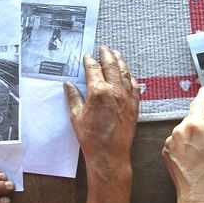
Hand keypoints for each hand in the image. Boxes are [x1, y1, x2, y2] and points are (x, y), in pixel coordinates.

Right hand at [64, 46, 139, 167]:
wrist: (109, 154)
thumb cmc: (91, 138)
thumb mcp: (76, 116)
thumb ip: (73, 97)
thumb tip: (68, 84)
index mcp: (98, 92)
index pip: (93, 69)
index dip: (90, 61)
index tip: (87, 56)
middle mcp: (114, 91)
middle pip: (111, 66)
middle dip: (107, 55)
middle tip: (104, 48)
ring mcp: (126, 98)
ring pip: (125, 73)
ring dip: (121, 62)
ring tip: (117, 54)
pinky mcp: (134, 106)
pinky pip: (135, 87)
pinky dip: (131, 78)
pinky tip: (129, 74)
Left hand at [162, 88, 203, 202]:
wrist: (197, 194)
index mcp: (195, 126)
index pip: (198, 105)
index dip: (202, 97)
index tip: (203, 91)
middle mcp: (179, 130)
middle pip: (192, 121)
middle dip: (202, 126)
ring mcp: (170, 141)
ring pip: (183, 132)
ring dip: (192, 137)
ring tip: (202, 154)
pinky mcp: (165, 151)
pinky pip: (176, 142)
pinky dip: (184, 146)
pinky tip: (192, 158)